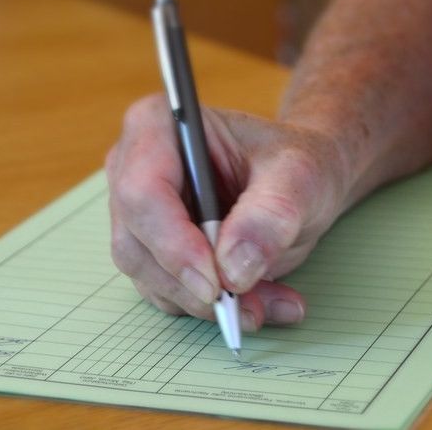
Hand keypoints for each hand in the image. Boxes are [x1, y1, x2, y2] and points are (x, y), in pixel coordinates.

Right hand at [105, 95, 349, 330]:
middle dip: (193, 284)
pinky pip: (166, 292)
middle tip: (251, 307)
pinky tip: (258, 303)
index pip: (142, 192)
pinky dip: (210, 307)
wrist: (297, 181)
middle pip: (137, 242)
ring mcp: (137, 212)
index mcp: (157, 125)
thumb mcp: (299, 176)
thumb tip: (233, 270)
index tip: (217, 283)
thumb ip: (270, 215)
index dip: (173, 243)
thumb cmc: (294, 162)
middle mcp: (132, 167)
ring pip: (148, 276)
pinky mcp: (150, 250)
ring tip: (270, 304)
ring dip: (207, 302)